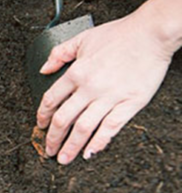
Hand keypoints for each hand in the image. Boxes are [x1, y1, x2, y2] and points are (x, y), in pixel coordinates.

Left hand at [36, 14, 172, 164]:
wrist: (151, 33)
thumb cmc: (120, 34)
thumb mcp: (82, 38)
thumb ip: (59, 53)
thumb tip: (43, 69)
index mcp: (76, 72)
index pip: (51, 100)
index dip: (43, 116)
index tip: (40, 126)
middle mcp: (90, 87)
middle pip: (64, 119)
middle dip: (52, 138)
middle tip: (49, 150)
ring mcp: (110, 97)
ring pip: (84, 128)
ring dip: (71, 146)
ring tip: (64, 159)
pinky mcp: (130, 103)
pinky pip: (110, 128)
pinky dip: (98, 142)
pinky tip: (89, 152)